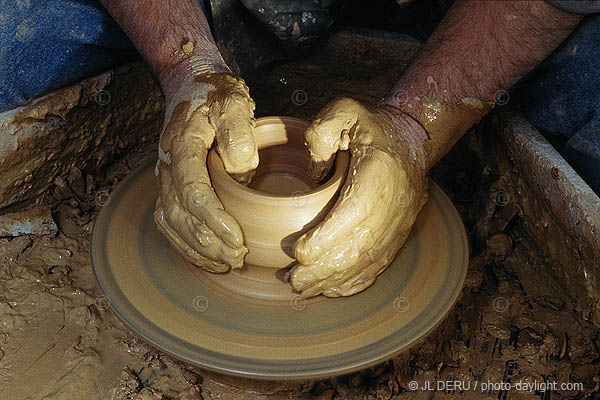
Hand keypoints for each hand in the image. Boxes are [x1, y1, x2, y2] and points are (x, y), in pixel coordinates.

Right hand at [154, 72, 257, 271]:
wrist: (191, 84)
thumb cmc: (215, 94)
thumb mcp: (233, 101)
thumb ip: (238, 132)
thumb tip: (241, 169)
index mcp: (182, 145)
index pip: (193, 191)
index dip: (214, 220)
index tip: (238, 239)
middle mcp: (167, 165)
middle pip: (180, 214)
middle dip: (208, 242)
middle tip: (238, 258)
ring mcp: (164, 177)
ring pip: (171, 223)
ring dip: (196, 248)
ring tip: (226, 263)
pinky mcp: (168, 186)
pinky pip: (169, 222)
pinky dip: (185, 245)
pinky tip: (208, 257)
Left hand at [289, 98, 428, 296]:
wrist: (411, 141)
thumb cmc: (370, 128)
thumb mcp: (346, 110)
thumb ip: (323, 130)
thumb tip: (314, 170)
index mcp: (380, 173)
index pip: (356, 212)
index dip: (329, 237)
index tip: (300, 252)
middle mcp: (394, 204)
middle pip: (360, 246)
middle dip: (325, 269)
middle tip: (293, 280)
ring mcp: (399, 224)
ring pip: (368, 261)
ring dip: (335, 280)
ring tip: (304, 289)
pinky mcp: (398, 236)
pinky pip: (379, 265)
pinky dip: (355, 282)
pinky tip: (332, 291)